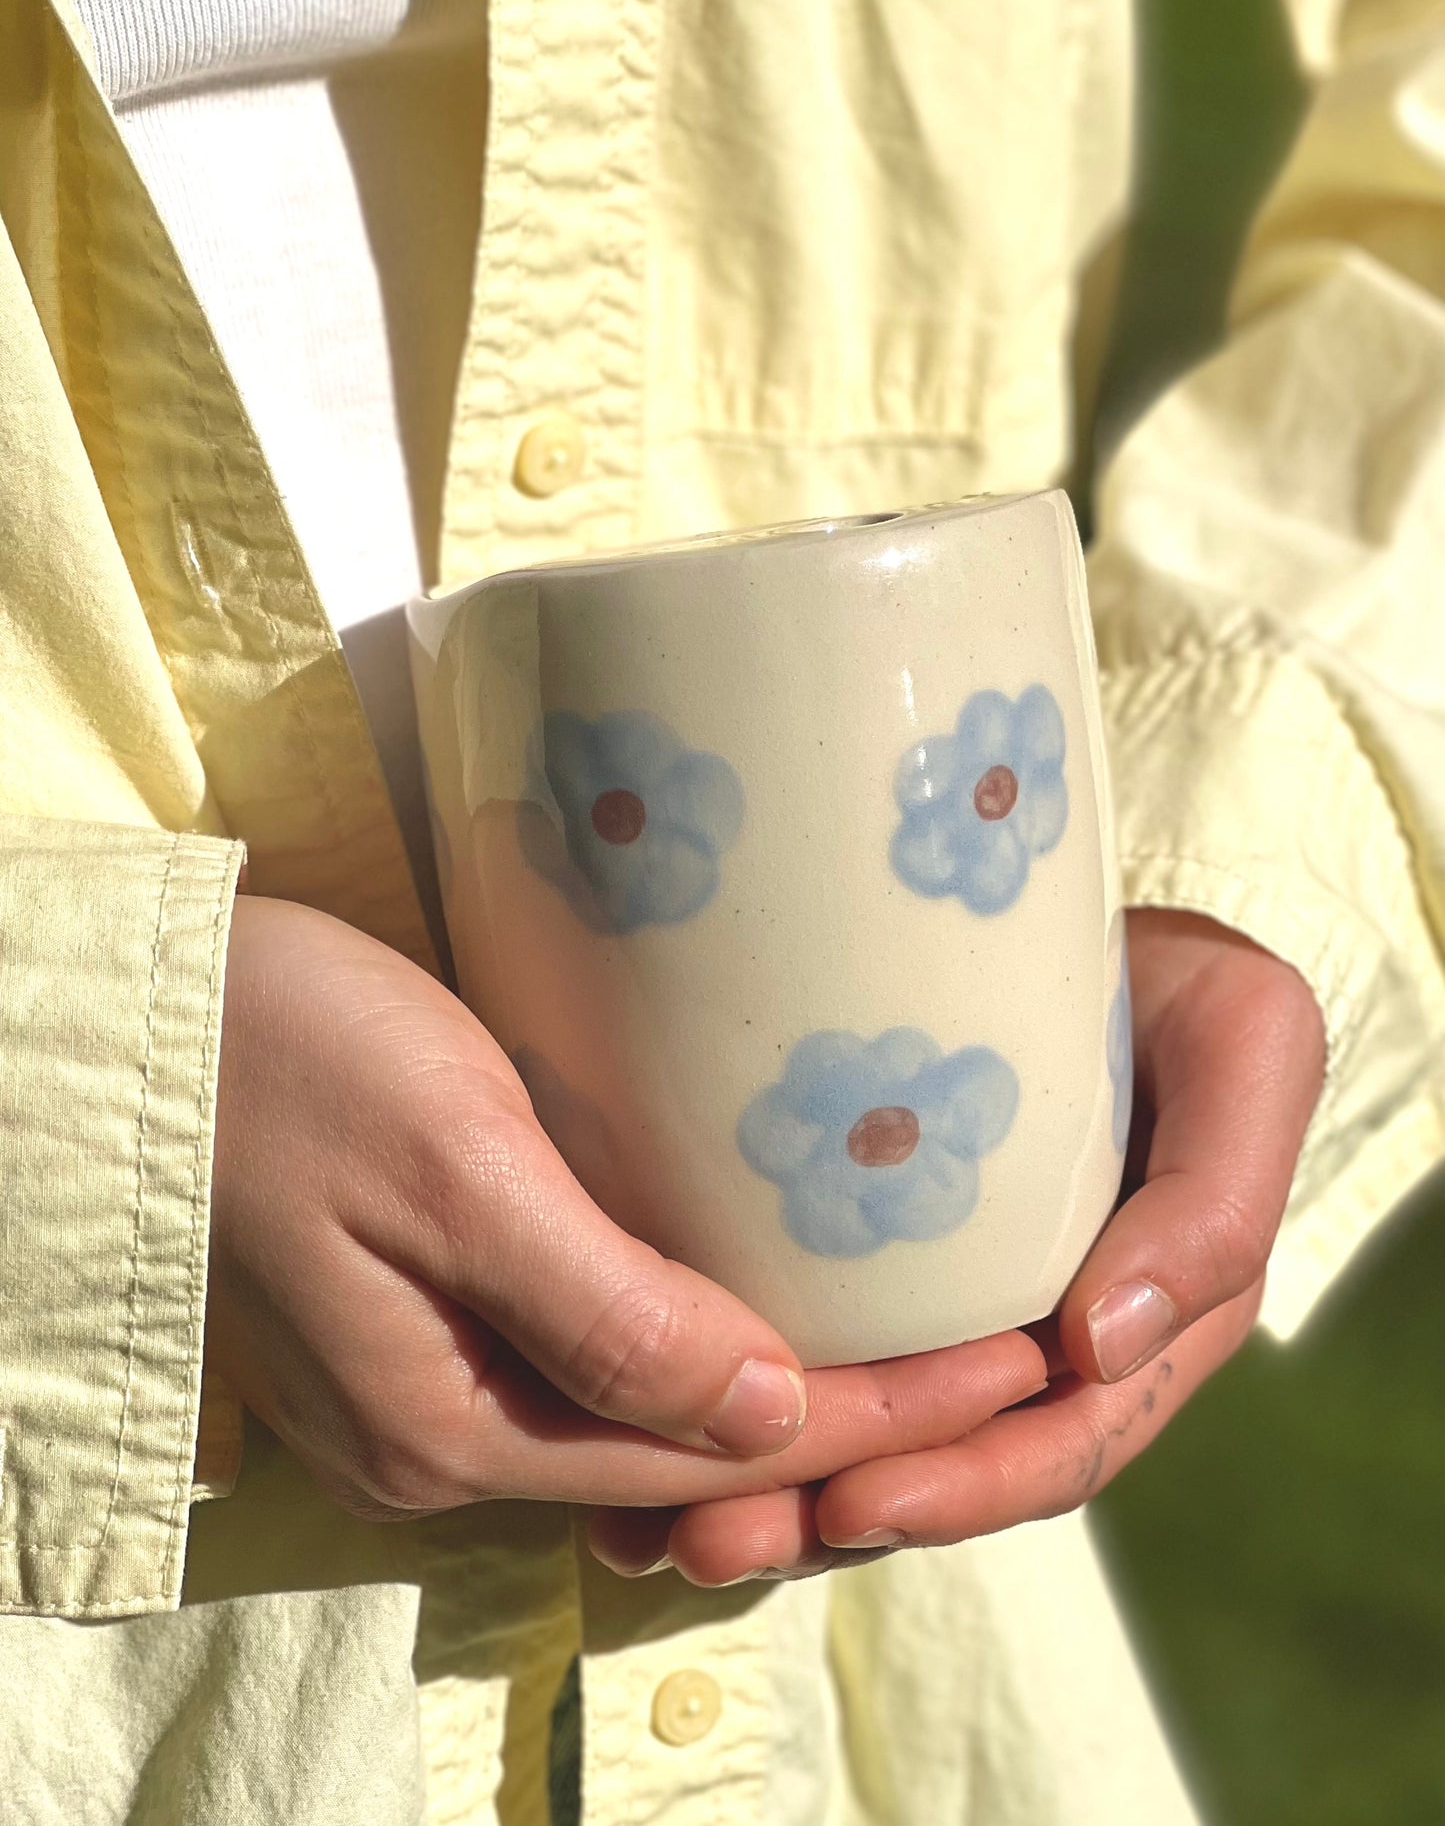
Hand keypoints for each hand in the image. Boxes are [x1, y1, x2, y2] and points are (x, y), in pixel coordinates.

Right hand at [206, 897, 1045, 1520]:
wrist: (139, 1011)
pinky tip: (762, 1299)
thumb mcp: (452, 1163)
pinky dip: (700, 1349)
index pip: (727, 1448)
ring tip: (915, 1330)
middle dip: (859, 1416)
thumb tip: (769, 1414)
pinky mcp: (426, 1320)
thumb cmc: (286, 1054)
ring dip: (782, 1389)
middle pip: (699, 1458)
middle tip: (1003, 1342)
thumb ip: (605, 1309)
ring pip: (652, 1421)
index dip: (887, 1411)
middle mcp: (449, 1435)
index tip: (1021, 1356)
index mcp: (460, 1421)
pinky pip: (598, 1369)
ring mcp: (433, 1383)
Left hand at [586, 910, 1325, 1582]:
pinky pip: (808, 1353)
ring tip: (652, 1520)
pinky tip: (640, 1432)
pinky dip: (736, 1406)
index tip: (854, 1504)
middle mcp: (1039, 1343)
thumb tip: (1100, 1349)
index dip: (963, 1490)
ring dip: (764, 1492)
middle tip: (709, 1539)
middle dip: (826, 1516)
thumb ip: (1213, 1201)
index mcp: (1138, 1326)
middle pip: (936, 1469)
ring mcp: (953, 1312)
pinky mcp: (872, 1270)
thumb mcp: (1246, 1050)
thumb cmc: (1188, 985)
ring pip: (861, 1436)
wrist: (1080, 928)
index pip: (1055, 1447)